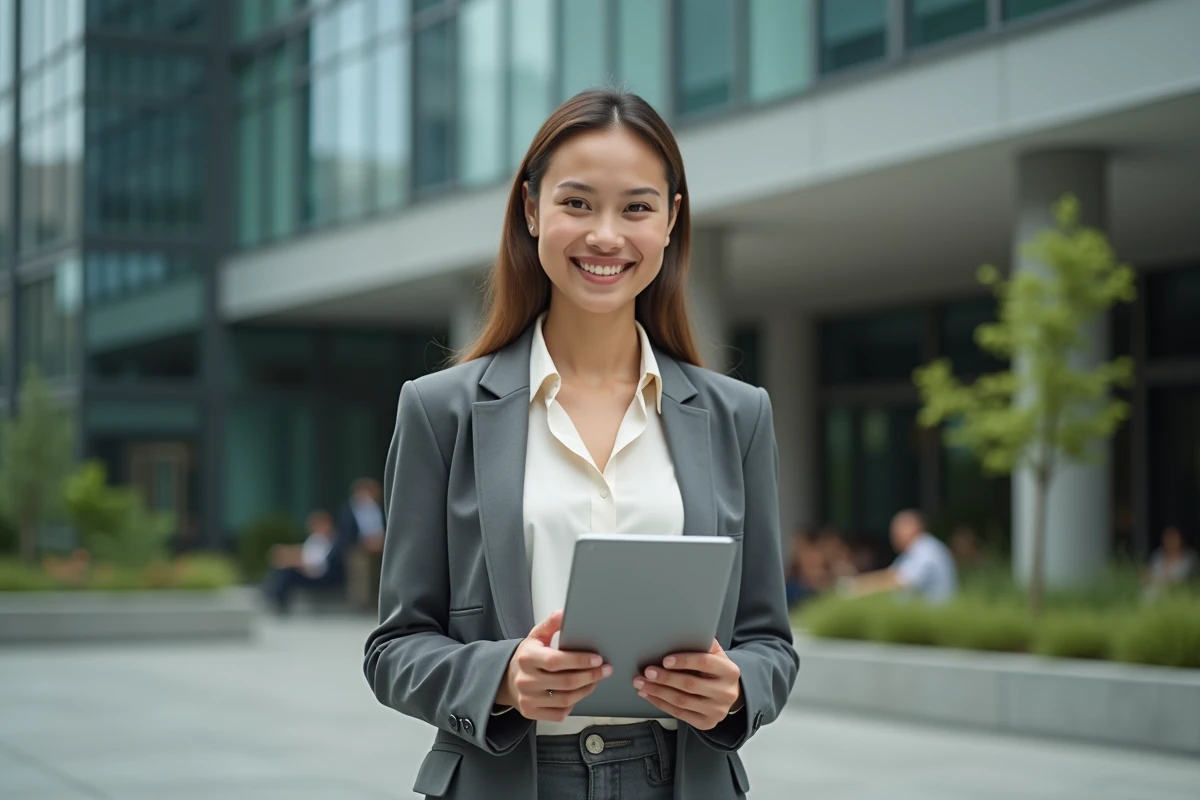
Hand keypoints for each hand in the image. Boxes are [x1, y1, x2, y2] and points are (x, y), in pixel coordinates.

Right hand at [497, 610, 611, 721]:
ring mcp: (528, 699)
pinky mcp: (531, 713)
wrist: (507, 680)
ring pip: (566, 699)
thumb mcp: (536, 636)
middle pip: (565, 682)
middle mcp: (526, 680)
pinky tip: (579, 693)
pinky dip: (574, 704)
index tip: (598, 659)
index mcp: (527, 658)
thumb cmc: (527, 657)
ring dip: (586, 690)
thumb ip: (551, 623)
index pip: (556, 661)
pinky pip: (559, 713)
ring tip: (596, 680)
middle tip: (605, 669)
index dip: (579, 660)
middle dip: (590, 676)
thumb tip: (565, 613)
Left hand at [633, 640, 741, 730]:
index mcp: (730, 671)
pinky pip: (679, 714)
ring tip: (641, 683)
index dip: (684, 661)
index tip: (665, 660)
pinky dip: (660, 703)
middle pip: (690, 685)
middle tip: (646, 672)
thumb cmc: (716, 669)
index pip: (705, 663)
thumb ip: (702, 643)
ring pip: (682, 701)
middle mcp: (726, 693)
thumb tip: (682, 628)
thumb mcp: (716, 654)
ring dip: (657, 692)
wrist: (730, 693)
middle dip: (665, 678)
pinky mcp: (706, 723)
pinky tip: (648, 695)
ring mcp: (717, 711)